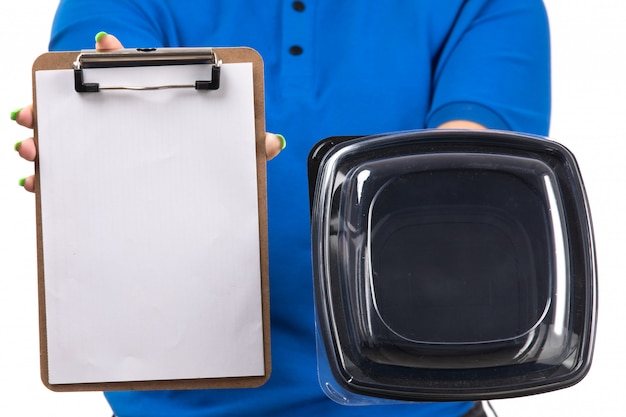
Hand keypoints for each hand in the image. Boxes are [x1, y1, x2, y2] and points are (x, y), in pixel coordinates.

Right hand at [13, 33, 284, 192]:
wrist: (192, 190)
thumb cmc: (205, 156)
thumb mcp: (225, 149)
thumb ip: (246, 143)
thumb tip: (274, 142)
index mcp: (150, 105)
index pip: (129, 70)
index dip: (116, 55)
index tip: (103, 43)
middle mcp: (121, 123)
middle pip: (80, 105)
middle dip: (54, 104)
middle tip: (38, 110)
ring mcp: (105, 150)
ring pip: (64, 138)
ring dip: (42, 139)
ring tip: (31, 146)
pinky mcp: (97, 177)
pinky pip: (67, 175)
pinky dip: (48, 177)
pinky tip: (36, 183)